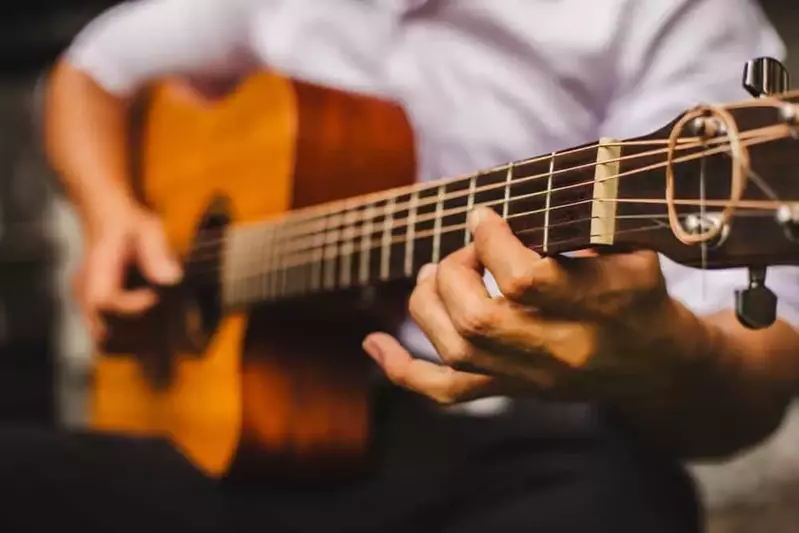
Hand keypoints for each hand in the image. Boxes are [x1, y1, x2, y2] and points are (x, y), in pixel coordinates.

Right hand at [74, 196, 181, 339]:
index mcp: (94, 272)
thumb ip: (156, 252)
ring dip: (137, 344)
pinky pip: (112, 344)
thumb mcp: (147, 229)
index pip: (104, 304)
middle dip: (139, 333)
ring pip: (107, 344)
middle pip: (104, 335)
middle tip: (167, 320)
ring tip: (164, 329)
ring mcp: (88, 310)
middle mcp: (84, 296)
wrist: (109, 224)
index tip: (156, 298)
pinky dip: (135, 345)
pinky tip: (159, 333)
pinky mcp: (98, 319)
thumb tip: (171, 279)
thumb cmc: (130, 225)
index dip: (133, 309)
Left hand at [362, 206, 708, 405]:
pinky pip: (448, 392)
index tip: (483, 215)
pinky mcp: (511, 389)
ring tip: (434, 273)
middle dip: (454, 271)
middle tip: (466, 249)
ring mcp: (531, 376)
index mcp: (600, 305)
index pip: (524, 279)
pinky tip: (373, 344)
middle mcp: (561, 349)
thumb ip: (587, 220)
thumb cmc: (642, 293)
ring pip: (457, 350)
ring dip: (428, 303)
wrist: (657, 367)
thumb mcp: (635, 247)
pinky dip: (403, 369)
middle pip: (479, 319)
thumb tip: (523, 195)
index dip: (491, 240)